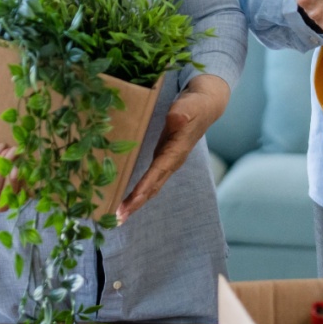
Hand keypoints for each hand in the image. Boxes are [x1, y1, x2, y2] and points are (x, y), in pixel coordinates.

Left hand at [117, 74, 229, 223]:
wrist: (205, 107)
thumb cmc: (194, 106)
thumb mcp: (190, 105)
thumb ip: (183, 112)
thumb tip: (177, 118)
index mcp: (176, 151)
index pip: (159, 171)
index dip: (146, 185)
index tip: (133, 199)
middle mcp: (171, 162)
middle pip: (153, 187)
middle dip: (136, 203)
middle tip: (118, 218)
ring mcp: (167, 163)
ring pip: (150, 188)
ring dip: (135, 203)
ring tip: (117, 217)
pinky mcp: (162, 161)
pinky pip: (148, 181)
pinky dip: (137, 193)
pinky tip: (125, 201)